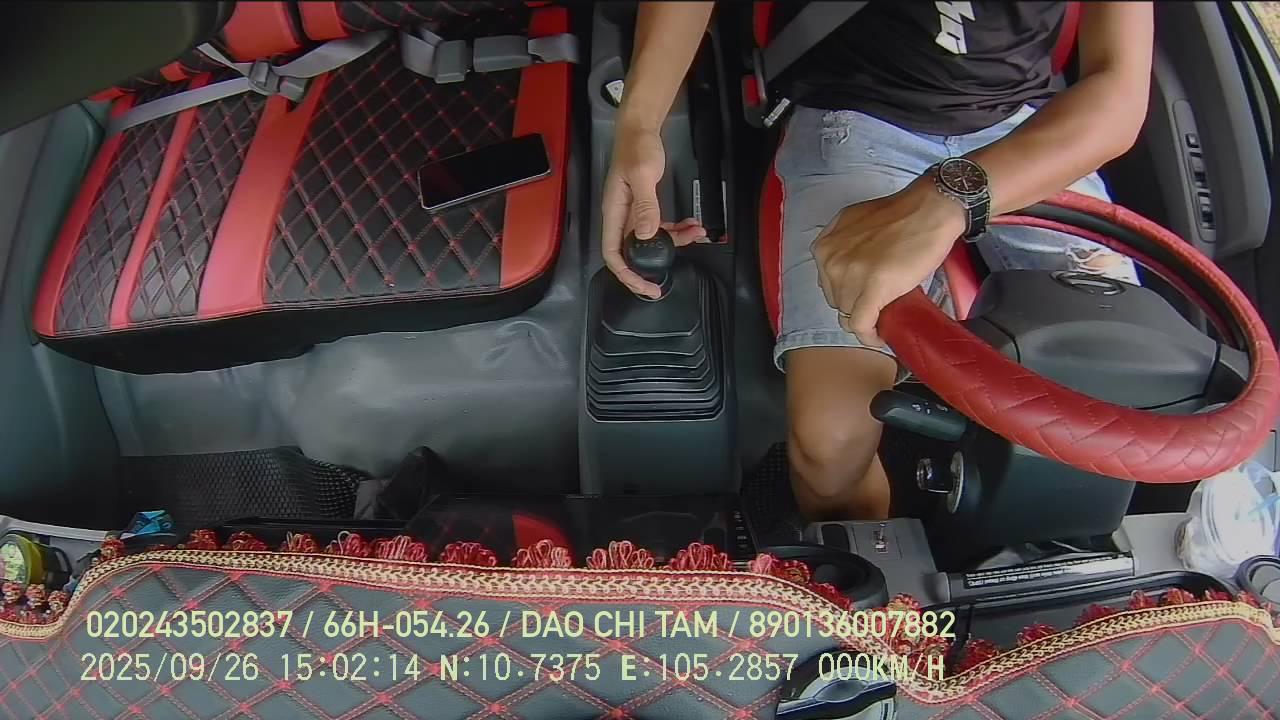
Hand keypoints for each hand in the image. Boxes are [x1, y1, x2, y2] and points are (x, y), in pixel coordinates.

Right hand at [602, 123, 706, 297]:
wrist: (640, 129)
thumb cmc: (637, 148)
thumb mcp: (643, 175)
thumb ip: (646, 205)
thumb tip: (648, 234)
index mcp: (615, 212)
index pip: (613, 253)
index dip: (626, 274)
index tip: (644, 286)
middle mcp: (622, 216)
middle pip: (631, 253)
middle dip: (649, 268)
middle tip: (664, 284)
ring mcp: (634, 213)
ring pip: (651, 240)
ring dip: (673, 243)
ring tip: (695, 234)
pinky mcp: (646, 206)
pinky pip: (660, 226)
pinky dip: (676, 229)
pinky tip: (691, 223)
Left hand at [812, 178, 966, 346]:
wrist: (929, 209)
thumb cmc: (899, 214)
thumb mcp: (854, 225)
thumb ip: (842, 247)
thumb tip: (847, 273)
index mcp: (824, 246)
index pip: (828, 284)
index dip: (847, 294)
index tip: (863, 298)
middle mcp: (831, 261)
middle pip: (837, 300)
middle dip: (856, 304)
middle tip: (878, 304)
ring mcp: (850, 276)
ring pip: (848, 315)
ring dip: (865, 319)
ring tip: (884, 315)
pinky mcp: (872, 290)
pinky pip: (861, 325)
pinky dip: (869, 336)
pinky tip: (880, 337)